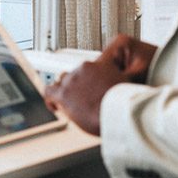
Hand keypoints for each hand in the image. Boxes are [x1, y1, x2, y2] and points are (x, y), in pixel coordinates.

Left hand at [43, 35, 158, 135]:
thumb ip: (119, 84)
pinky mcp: (63, 92)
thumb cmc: (124, 105)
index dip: (85, 79)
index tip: (87, 87)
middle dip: (75, 86)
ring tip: (69, 104)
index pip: (87, 68)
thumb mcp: (127, 87)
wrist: (117, 113)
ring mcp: (72, 80)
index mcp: (100, 64)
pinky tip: (54, 106)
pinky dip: (51, 99)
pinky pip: (50, 92)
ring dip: (65, 92)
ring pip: (62, 82)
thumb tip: (120, 90)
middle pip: (73, 74)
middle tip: (80, 99)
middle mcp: (83, 69)